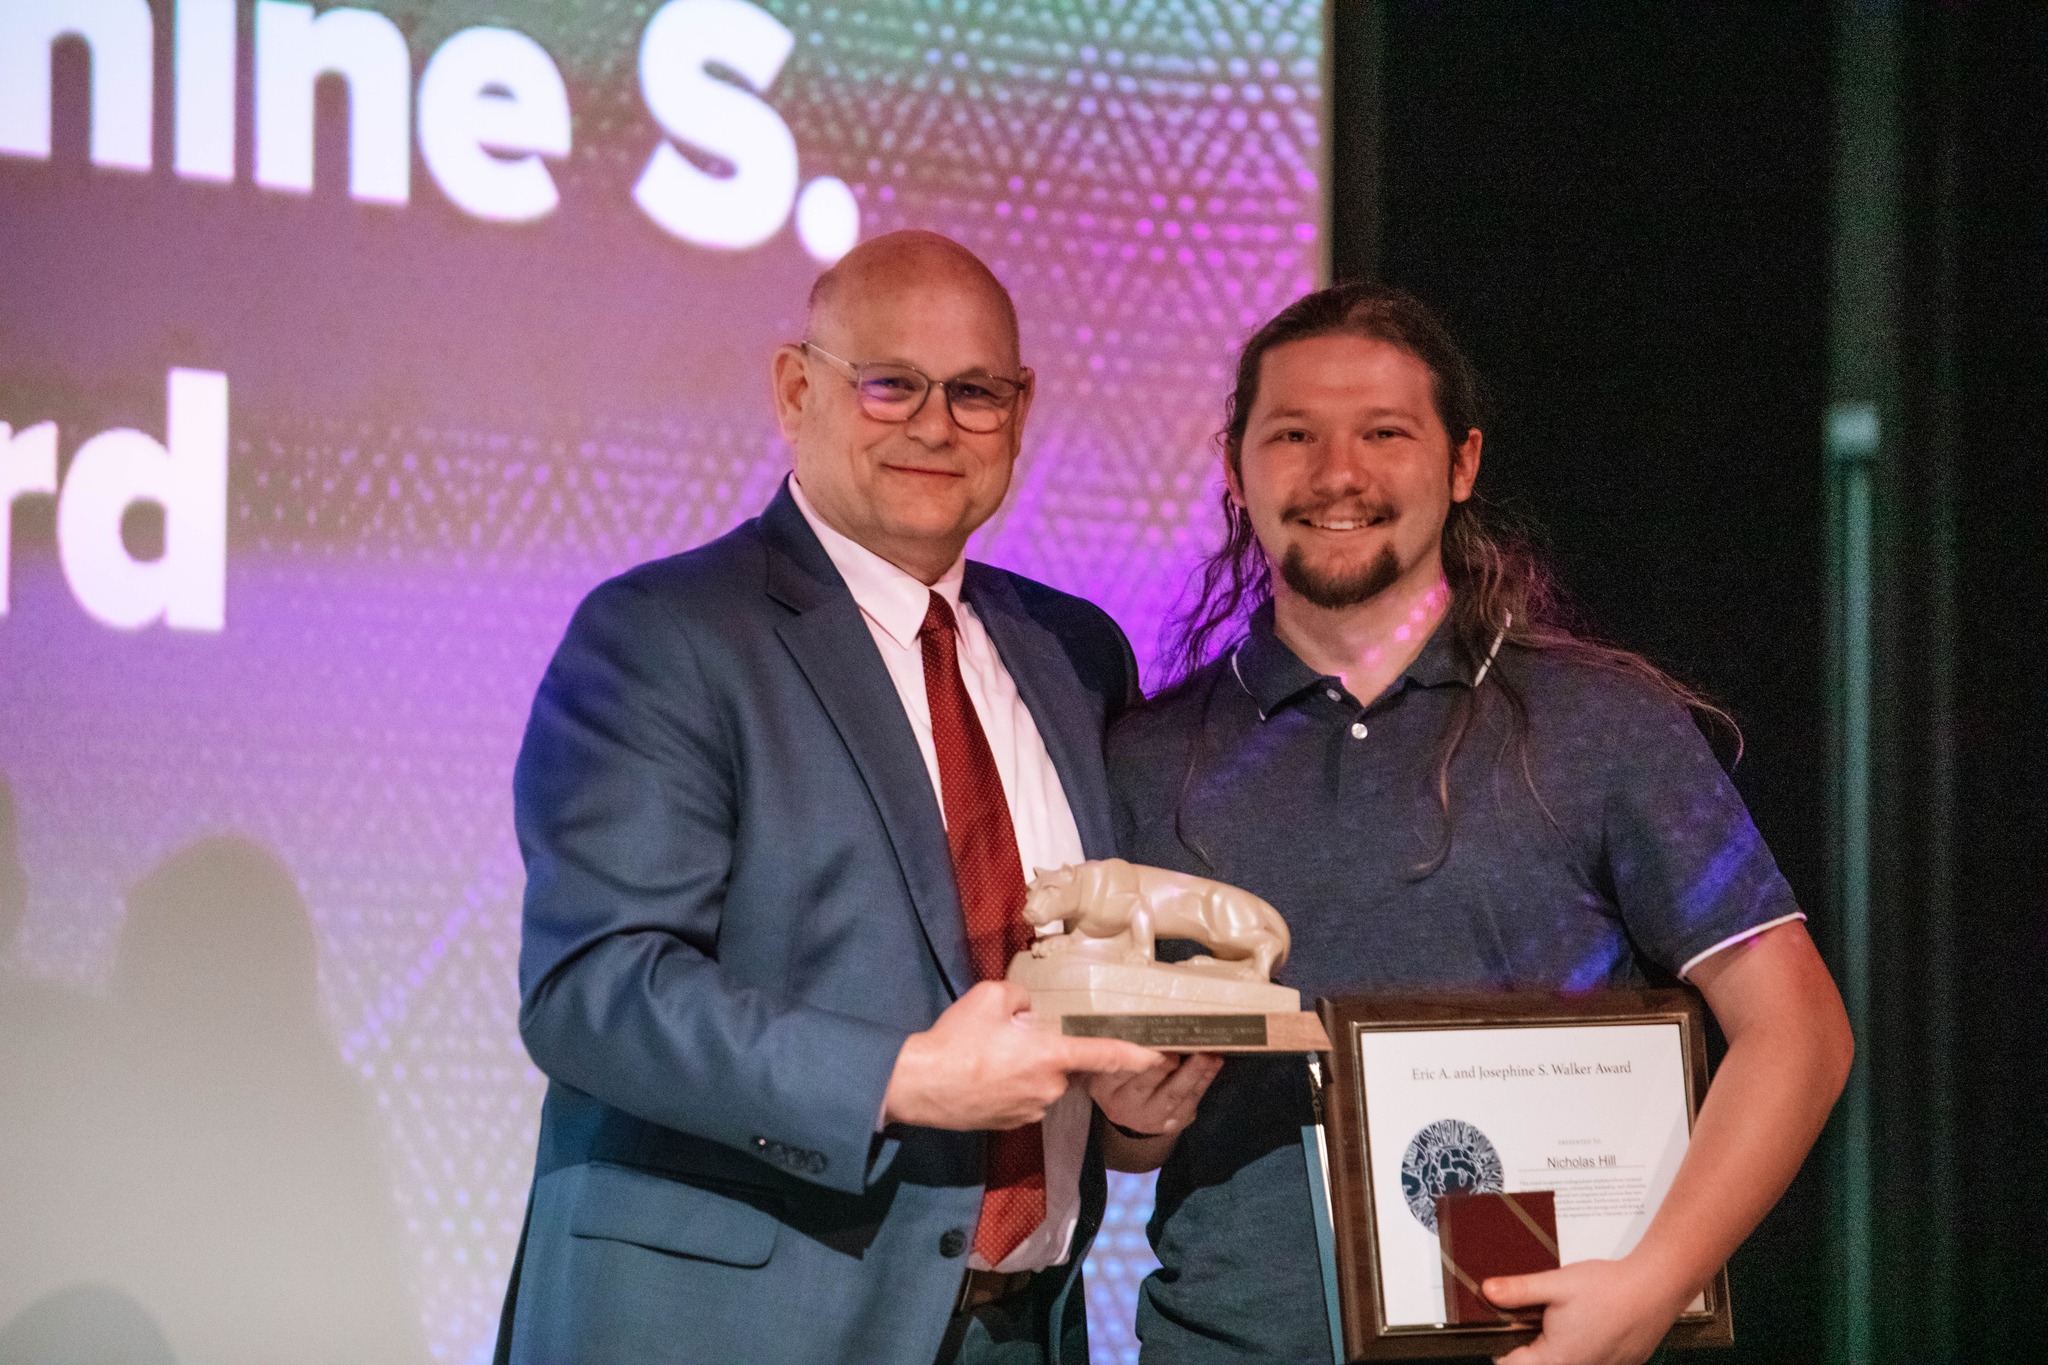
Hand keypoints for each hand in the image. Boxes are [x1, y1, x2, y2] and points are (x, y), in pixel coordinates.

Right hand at [882, 981, 1158, 1130]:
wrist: (919, 1086)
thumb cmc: (957, 1040)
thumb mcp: (991, 997)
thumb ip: (1023, 998)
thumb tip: (1032, 1009)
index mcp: (1052, 1057)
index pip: (1107, 1056)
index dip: (1139, 1055)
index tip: (1163, 1056)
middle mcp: (1050, 1089)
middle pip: (1065, 1065)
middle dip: (1048, 1050)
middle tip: (1015, 1038)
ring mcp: (1032, 1111)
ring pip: (1043, 1082)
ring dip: (1028, 1069)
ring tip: (990, 1057)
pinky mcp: (1012, 1124)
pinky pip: (1024, 1098)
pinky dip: (1012, 1086)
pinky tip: (984, 1075)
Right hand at [1088, 1052, 1222, 1137]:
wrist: (1132, 1114)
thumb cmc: (1122, 1077)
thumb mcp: (1110, 1065)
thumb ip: (1121, 1048)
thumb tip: (1145, 1020)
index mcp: (1104, 1087)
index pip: (1118, 1071)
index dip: (1135, 1057)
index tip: (1150, 1042)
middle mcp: (1124, 1105)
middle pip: (1145, 1084)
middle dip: (1164, 1065)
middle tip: (1178, 1048)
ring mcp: (1150, 1117)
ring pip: (1173, 1094)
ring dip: (1193, 1072)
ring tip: (1207, 1054)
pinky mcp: (1172, 1123)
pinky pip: (1191, 1101)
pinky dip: (1204, 1080)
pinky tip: (1214, 1063)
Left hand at [1483, 1258, 1694, 1364]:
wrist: (1655, 1289)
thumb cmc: (1608, 1288)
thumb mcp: (1556, 1284)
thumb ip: (1519, 1291)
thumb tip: (1487, 1291)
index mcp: (1557, 1359)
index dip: (1502, 1351)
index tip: (1503, 1333)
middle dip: (1530, 1348)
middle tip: (1536, 1320)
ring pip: (1565, 1364)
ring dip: (1557, 1349)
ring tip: (1566, 1322)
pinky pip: (1590, 1363)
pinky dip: (1581, 1350)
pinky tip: (1587, 1327)